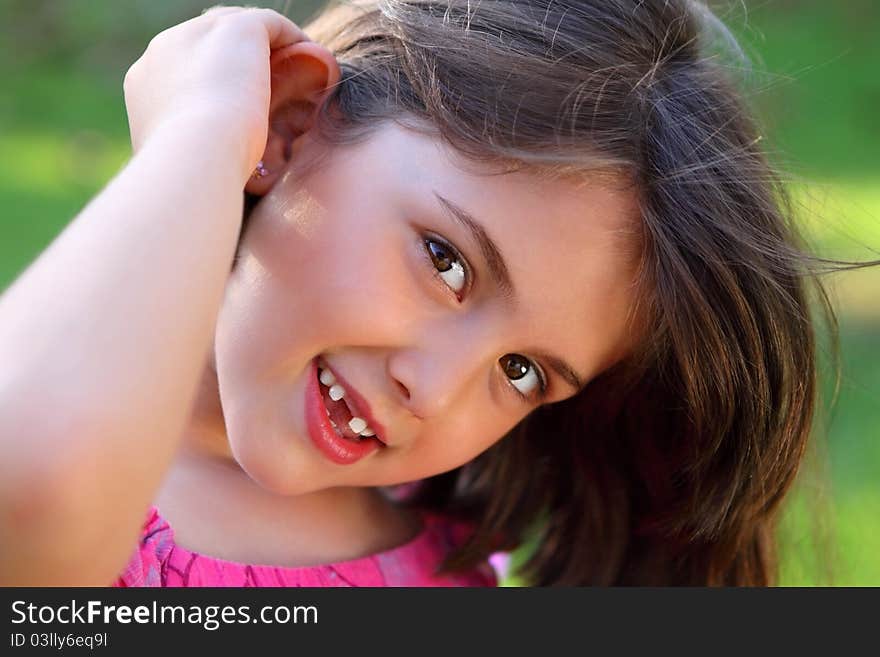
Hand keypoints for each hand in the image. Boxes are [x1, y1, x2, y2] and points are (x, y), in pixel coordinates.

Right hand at [123, 6, 309, 180]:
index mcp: (146, 83)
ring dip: (268, 47)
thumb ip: (194, 163)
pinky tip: (313, 64)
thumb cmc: (189, 181)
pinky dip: (293, 39)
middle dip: (241, 57)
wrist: (192, 160)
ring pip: (239, 28)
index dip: (216, 79)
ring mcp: (197, 34)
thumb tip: (212, 177)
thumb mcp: (183, 171)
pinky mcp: (235, 30)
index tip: (245, 103)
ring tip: (299, 73)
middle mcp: (164, 51)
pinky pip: (270, 24)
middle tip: (277, 83)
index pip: (184, 67)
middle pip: (209, 39)